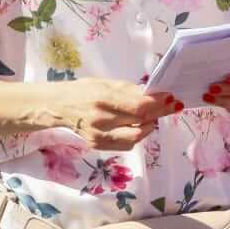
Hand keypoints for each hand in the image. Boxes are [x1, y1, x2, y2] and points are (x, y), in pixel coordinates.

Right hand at [52, 79, 176, 150]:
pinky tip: (137, 126)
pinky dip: (137, 135)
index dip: (159, 104)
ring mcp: (98, 135)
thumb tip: (155, 95)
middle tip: (167, 107)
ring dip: (149, 126)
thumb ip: (130, 91)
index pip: (139, 106)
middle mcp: (100, 119)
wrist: (57, 107)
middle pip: (140, 121)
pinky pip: (126, 145)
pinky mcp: (97, 145)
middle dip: (159, 114)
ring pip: (136, 137)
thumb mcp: (106, 83)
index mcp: (103, 98)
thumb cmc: (83, 91)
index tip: (172, 99)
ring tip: (150, 117)